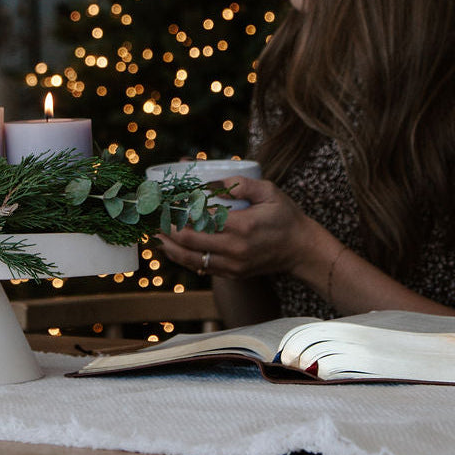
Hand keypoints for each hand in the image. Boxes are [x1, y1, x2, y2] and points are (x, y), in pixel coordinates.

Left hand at [156, 174, 320, 280]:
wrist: (302, 250)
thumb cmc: (285, 216)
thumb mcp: (269, 191)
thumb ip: (240, 184)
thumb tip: (210, 181)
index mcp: (242, 226)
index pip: (199, 219)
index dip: (178, 211)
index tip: (165, 201)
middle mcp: (234, 249)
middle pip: (189, 240)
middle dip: (168, 228)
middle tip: (153, 216)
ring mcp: (232, 265)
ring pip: (191, 259)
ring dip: (169, 246)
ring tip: (154, 234)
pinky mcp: (232, 274)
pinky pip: (201, 267)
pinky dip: (183, 258)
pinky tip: (171, 247)